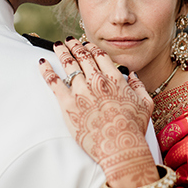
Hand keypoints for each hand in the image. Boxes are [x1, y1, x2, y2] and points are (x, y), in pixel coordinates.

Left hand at [39, 39, 158, 187]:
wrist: (120, 147)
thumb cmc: (134, 128)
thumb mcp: (145, 103)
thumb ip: (139, 86)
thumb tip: (132, 75)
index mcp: (114, 78)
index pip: (99, 55)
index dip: (91, 48)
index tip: (86, 45)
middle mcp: (96, 80)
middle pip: (82, 56)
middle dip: (75, 45)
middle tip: (69, 40)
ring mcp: (80, 91)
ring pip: (68, 64)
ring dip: (62, 52)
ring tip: (57, 45)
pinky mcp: (67, 104)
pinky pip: (53, 81)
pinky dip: (46, 70)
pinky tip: (42, 62)